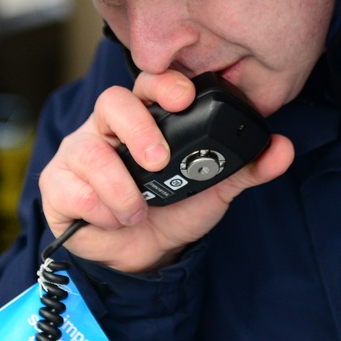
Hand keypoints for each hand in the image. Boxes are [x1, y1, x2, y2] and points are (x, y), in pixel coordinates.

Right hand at [38, 70, 294, 273]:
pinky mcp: (58, 185)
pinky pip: (68, 186)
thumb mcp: (214, 189)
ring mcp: (79, 154)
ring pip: (87, 149)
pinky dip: (97, 207)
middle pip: (112, 101)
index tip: (185, 98)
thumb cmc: (172, 210)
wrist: (143, 257)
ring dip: (117, 186)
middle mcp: (109, 128)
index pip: (148, 83)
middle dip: (137, 130)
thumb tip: (282, 148)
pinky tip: (114, 220)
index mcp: (146, 118)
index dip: (163, 84)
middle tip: (158, 163)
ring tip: (137, 211)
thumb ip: (246, 167)